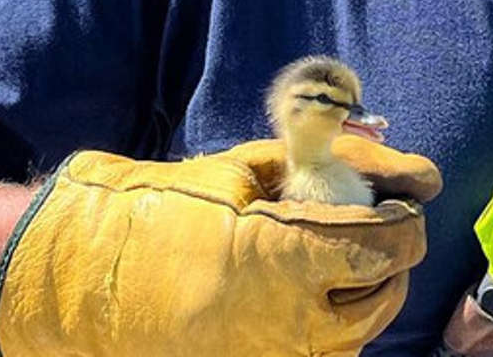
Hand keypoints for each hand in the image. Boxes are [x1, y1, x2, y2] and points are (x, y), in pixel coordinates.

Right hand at [0, 137, 441, 356]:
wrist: (83, 278)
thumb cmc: (159, 211)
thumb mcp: (241, 171)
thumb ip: (319, 162)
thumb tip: (389, 156)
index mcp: (285, 258)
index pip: (387, 245)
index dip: (407, 219)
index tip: (409, 199)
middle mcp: (288, 322)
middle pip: (382, 296)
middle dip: (392, 258)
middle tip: (380, 227)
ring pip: (357, 336)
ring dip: (365, 296)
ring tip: (345, 263)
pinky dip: (331, 330)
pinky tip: (313, 301)